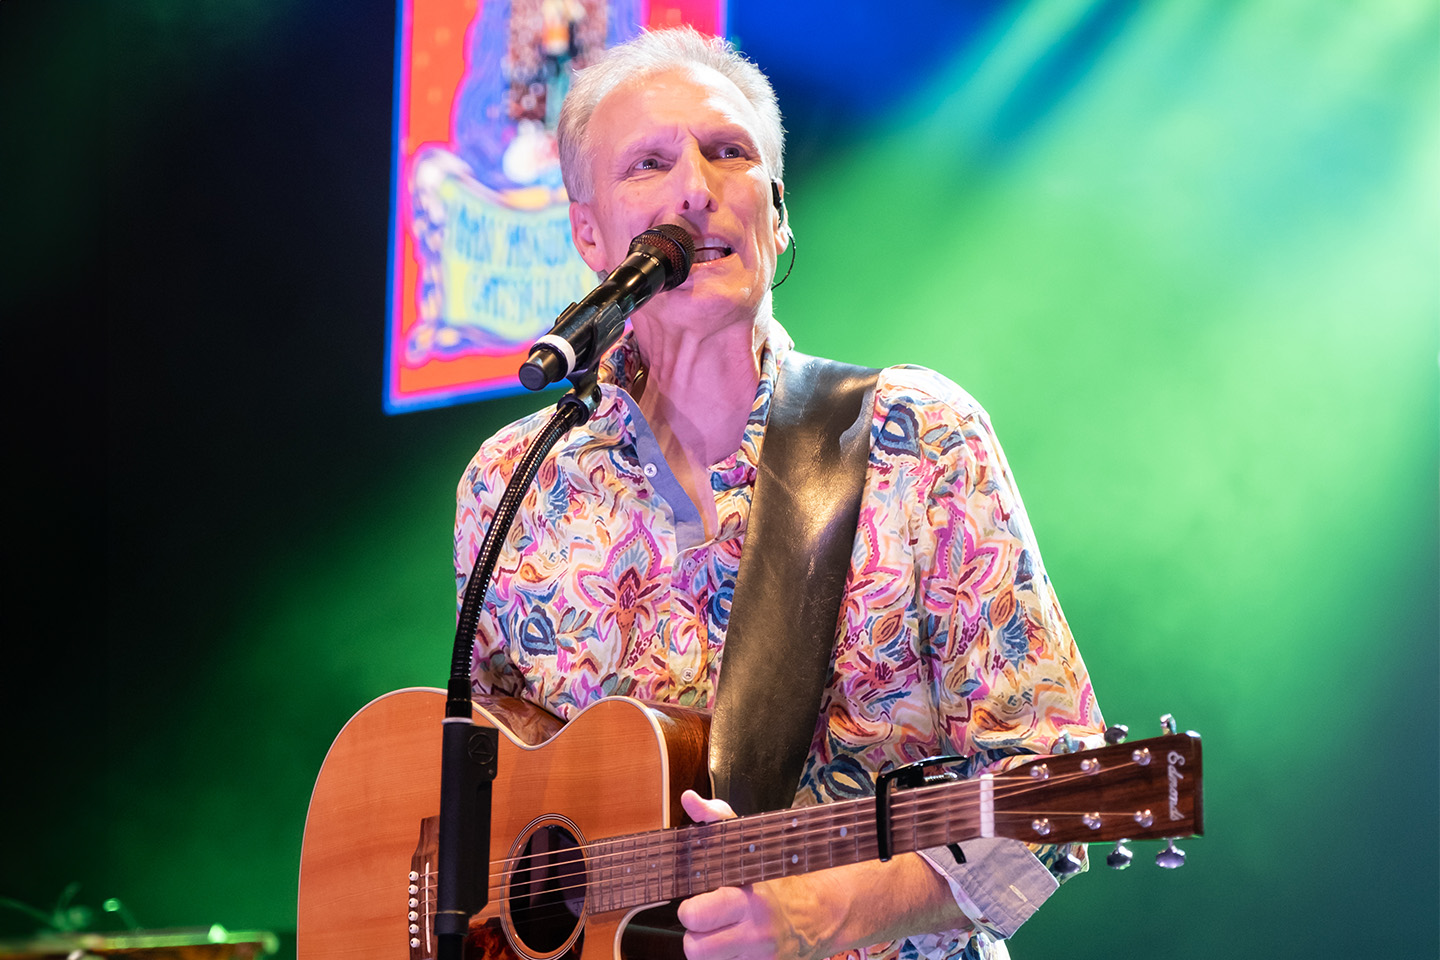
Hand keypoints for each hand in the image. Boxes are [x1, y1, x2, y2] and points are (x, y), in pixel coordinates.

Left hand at [676, 791, 836, 959]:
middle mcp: (753, 931)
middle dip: (694, 933)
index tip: (697, 899)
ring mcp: (759, 956)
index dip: (690, 909)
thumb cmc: (780, 875)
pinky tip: (736, 944)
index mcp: (746, 897)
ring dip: (709, 949)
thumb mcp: (750, 842)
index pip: (696, 916)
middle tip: (705, 920)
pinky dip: (727, 958)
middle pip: (694, 949)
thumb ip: (716, 819)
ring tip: (722, 930)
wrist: (824, 912)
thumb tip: (690, 800)